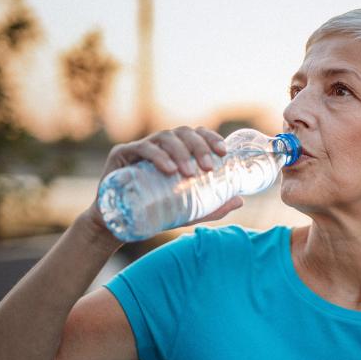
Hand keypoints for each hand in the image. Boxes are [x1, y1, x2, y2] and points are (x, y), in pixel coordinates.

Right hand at [82, 126, 243, 239]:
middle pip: (182, 133)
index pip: (195, 134)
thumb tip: (241, 200)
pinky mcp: (121, 155)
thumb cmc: (156, 213)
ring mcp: (139, 147)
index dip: (210, 138)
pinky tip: (169, 169)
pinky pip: (141, 148)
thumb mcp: (189, 210)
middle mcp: (159, 145)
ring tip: (189, 173)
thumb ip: (213, 205)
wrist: (120, 226)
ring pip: (163, 138)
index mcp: (176, 151)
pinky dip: (157, 156)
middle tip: (209, 167)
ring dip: (180, 152)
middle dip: (198, 147)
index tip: (223, 153)